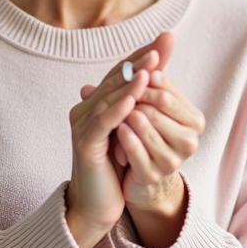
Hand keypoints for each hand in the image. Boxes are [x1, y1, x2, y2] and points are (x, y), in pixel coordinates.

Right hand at [65, 34, 170, 247]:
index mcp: (95, 104)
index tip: (163, 43)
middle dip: (138, 63)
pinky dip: (118, 109)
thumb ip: (140, 105)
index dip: (140, 57)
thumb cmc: (114, 168)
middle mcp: (85, 110)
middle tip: (159, 49)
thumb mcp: (130, 131)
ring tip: (150, 69)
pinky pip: (104, 123)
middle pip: (113, 80)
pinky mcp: (85, 145)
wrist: (97, 204)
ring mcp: (83, 127)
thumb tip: (156, 81)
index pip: (119, 73)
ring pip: (109, 98)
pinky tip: (134, 100)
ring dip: (130, 83)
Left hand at [117, 35, 205, 247]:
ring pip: (147, 128)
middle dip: (136, 96)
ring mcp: (174, 160)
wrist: (138, 177)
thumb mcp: (152, 101)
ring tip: (113, 108)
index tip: (134, 70)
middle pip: (158, 108)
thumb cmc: (146, 132)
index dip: (148, 80)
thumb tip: (167, 34)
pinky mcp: (155, 174)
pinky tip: (115, 130)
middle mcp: (190, 140)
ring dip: (127, 115)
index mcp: (194, 120)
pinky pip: (137, 151)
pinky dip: (124, 138)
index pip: (168, 93)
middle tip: (116, 87)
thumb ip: (159, 71)